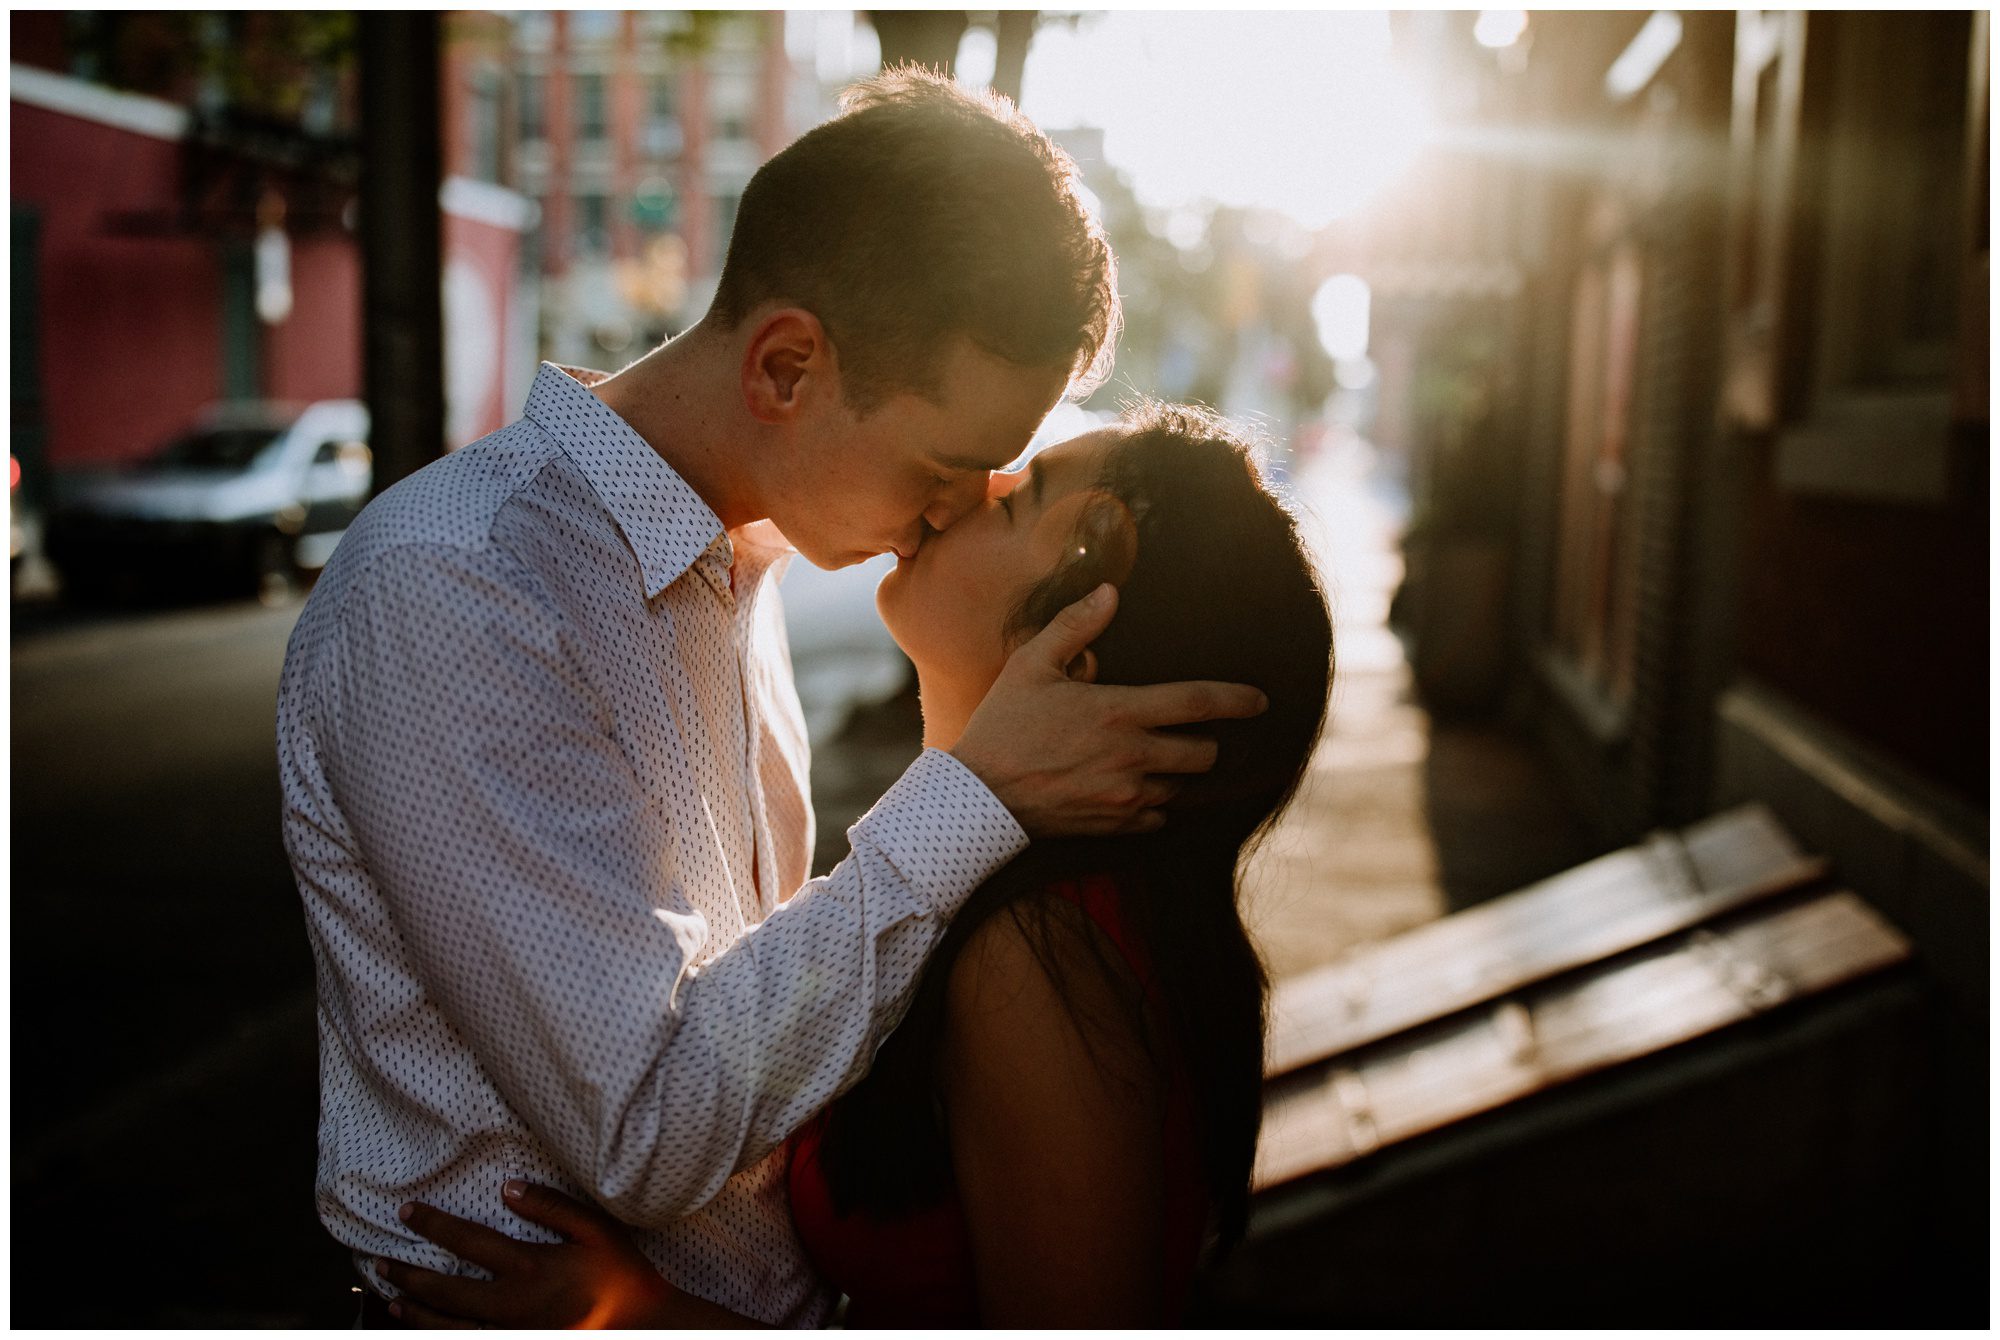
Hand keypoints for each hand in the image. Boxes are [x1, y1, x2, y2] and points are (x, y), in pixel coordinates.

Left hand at [376, 1181, 693, 1328]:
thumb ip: (552, 1206)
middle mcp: (510, 1304)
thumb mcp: (597, 1229)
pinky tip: (424, 1328)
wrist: (641, 1325)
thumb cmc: (621, 1273)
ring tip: (391, 1298)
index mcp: (529, 1267)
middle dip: (408, 1274)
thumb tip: (507, 1188)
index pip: (467, 1241)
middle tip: (380, 1262)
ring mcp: (509, 1333)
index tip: (407, 1212)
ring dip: (415, 1311)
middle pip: (445, 1289)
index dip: (433, 1225)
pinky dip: (439, 1333)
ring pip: (447, 1325)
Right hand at [951, 583, 1268, 836]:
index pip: (1197, 702)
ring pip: (1181, 788)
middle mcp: (1132, 757)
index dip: (1237, 699)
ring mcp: (1126, 797)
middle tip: (1193, 734)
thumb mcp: (1030, 665)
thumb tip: (1109, 592)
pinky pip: (1157, 820)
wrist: (977, 797)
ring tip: (1158, 760)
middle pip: (1202, 754)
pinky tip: (1136, 791)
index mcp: (1119, 712)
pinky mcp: (1114, 826)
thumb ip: (1074, 627)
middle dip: (1207, 743)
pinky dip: (1156, 807)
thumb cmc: (1002, 725)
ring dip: (1177, 774)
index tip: (1261, 700)